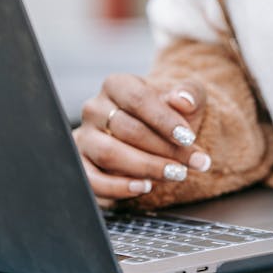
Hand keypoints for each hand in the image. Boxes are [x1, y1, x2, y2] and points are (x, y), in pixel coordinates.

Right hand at [73, 72, 211, 204]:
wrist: (156, 135)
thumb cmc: (169, 115)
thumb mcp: (186, 99)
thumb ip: (189, 94)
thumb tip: (183, 100)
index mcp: (117, 84)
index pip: (138, 99)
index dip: (164, 120)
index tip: (188, 138)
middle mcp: (95, 108)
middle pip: (127, 129)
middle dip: (164, 149)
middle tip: (192, 163)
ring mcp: (84, 136)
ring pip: (109, 154)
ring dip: (146, 167)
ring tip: (175, 174)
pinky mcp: (81, 164)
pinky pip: (92, 180)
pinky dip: (118, 188)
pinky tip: (144, 187)